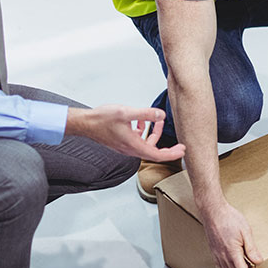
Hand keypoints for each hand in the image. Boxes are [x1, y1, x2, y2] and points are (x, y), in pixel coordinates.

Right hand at [67, 106, 184, 161]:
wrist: (85, 123)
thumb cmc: (101, 120)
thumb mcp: (126, 112)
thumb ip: (145, 114)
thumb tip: (161, 115)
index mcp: (133, 145)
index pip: (157, 155)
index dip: (172, 154)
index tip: (182, 150)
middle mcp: (130, 149)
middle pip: (153, 151)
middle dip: (166, 146)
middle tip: (178, 143)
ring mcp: (125, 146)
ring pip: (145, 144)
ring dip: (153, 134)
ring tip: (156, 121)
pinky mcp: (121, 142)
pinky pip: (137, 140)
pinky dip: (143, 132)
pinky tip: (140, 121)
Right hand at [203, 201, 262, 267]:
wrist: (213, 211)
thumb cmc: (229, 218)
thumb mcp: (245, 231)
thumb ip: (252, 249)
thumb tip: (259, 261)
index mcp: (233, 252)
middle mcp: (223, 256)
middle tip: (252, 266)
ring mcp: (217, 255)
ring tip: (244, 265)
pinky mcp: (214, 252)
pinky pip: (219, 267)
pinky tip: (231, 266)